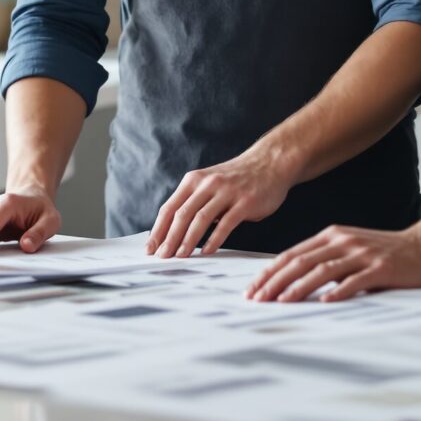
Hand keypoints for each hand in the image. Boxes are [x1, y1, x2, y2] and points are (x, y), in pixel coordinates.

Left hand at [148, 151, 295, 257]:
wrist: (270, 163)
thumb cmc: (237, 179)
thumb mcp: (209, 183)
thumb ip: (194, 202)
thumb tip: (174, 231)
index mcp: (194, 180)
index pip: (169, 208)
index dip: (158, 230)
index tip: (150, 248)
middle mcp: (207, 184)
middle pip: (182, 215)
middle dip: (169, 239)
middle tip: (163, 257)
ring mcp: (226, 192)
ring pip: (200, 219)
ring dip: (188, 240)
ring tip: (180, 257)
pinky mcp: (245, 202)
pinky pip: (226, 223)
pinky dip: (214, 239)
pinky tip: (207, 251)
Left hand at [245, 224, 420, 301]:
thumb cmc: (388, 253)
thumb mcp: (352, 250)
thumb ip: (328, 260)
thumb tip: (295, 282)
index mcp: (332, 236)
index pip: (292, 254)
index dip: (269, 272)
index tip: (252, 289)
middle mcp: (343, 241)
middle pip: (300, 261)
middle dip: (274, 281)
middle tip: (256, 299)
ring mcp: (362, 254)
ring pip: (322, 270)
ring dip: (298, 287)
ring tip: (280, 302)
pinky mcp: (381, 268)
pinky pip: (355, 280)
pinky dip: (338, 291)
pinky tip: (324, 302)